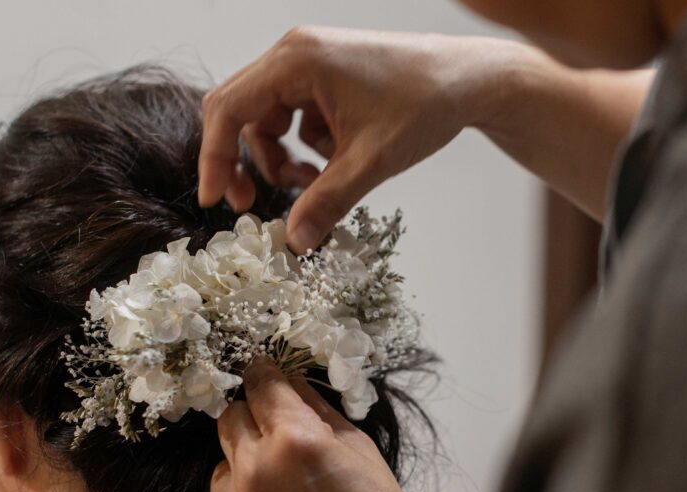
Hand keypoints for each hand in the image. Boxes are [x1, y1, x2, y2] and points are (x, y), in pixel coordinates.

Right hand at [198, 28, 495, 251]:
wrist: (471, 80)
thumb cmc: (425, 104)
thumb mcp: (371, 161)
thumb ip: (327, 202)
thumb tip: (295, 243)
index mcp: (297, 60)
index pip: (228, 109)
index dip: (215, 157)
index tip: (215, 199)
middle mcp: (295, 54)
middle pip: (239, 111)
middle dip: (243, 160)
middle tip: (248, 203)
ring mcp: (310, 63)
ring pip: (267, 120)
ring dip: (280, 159)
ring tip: (315, 183)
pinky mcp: (326, 78)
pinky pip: (294, 118)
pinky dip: (304, 147)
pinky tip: (337, 162)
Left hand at [203, 360, 451, 491]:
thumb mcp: (360, 447)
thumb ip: (315, 408)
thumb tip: (284, 379)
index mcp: (293, 438)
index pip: (258, 382)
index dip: (265, 378)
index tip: (268, 382)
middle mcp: (253, 470)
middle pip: (229, 418)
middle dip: (253, 424)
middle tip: (281, 448)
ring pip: (221, 469)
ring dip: (244, 473)